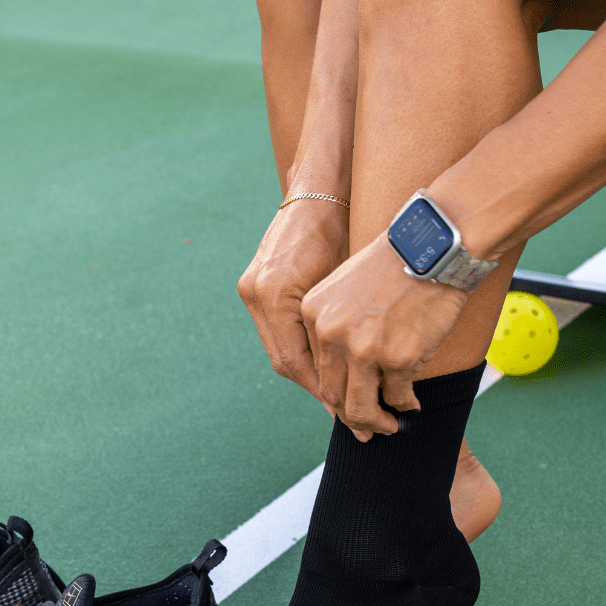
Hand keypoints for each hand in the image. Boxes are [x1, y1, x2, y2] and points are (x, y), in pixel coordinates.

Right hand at [238, 200, 348, 398]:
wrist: (319, 190)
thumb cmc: (342, 228)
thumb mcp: (346, 283)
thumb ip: (339, 330)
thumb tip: (353, 378)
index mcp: (275, 294)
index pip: (295, 361)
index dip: (323, 390)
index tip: (349, 412)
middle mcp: (256, 294)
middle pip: (284, 361)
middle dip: (317, 389)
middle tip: (348, 415)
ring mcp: (251, 290)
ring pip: (280, 350)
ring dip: (309, 373)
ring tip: (339, 397)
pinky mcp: (255, 286)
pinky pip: (277, 332)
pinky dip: (300, 351)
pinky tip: (324, 366)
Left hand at [301, 234, 467, 439]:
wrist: (434, 245)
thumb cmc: (397, 263)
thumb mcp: (346, 287)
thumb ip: (336, 325)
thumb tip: (345, 371)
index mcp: (313, 314)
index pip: (316, 369)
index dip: (333, 395)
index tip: (346, 408)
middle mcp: (331, 334)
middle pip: (333, 394)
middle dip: (352, 417)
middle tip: (368, 428)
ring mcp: (363, 348)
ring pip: (360, 405)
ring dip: (375, 422)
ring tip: (389, 425)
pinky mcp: (397, 357)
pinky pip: (397, 395)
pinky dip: (405, 405)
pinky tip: (412, 405)